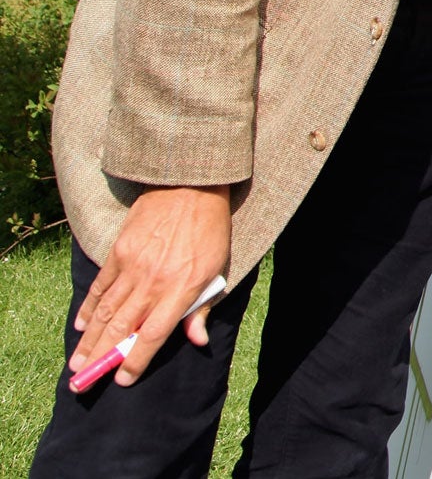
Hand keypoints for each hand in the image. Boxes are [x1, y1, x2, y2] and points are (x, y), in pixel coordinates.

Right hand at [71, 185, 229, 385]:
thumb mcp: (218, 268)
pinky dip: (89, 308)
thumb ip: (202, 306)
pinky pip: (101, 287)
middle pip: (121, 328)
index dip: (136, 360)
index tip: (123, 379)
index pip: (153, 335)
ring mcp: (133, 266)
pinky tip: (81, 326)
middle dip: (102, 358)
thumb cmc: (211, 229)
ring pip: (106, 312)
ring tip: (78, 363)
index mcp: (181, 288)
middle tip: (85, 380)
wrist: (191, 186)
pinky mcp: (119, 251)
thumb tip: (197, 340)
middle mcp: (154, 282)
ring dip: (90, 340)